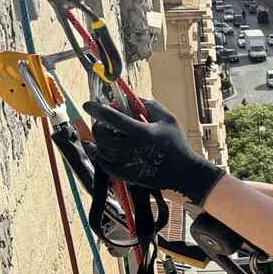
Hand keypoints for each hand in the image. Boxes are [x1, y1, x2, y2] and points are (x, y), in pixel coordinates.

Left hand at [83, 98, 225, 205]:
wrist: (183, 172)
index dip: (96, 108)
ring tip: (109, 136)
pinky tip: (107, 150)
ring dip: (101, 140)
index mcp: (141, 132)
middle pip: (101, 134)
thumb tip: (129, 98)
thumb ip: (149, 105)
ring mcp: (126, 163)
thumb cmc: (177, 143)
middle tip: (102, 122)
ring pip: (101, 149)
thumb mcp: (168, 119)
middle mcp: (130, 148)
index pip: (110, 117)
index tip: (88, 104)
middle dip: (98, 125)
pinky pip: (104, 164)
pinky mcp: (125, 175)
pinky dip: (102, 155)